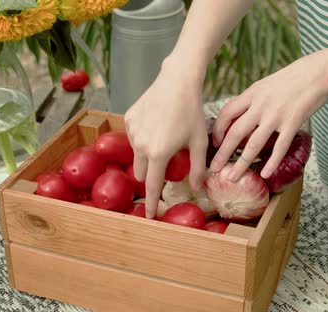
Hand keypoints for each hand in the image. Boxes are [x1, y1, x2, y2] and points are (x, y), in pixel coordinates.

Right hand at [125, 58, 208, 218]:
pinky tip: (157, 126)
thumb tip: (198, 189)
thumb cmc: (192, 112)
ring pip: (137, 155)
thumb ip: (197, 168)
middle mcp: (140, 145)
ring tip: (164, 141)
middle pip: (141, 173)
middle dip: (151, 176)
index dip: (151, 203)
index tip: (149, 216)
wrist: (177, 81)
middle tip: (165, 170)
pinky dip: (143, 139)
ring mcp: (132, 131)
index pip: (152, 186)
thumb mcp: (199, 142)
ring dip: (148, 156)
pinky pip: (134, 137)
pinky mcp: (129, 119)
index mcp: (158, 154)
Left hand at [210, 48, 327, 180]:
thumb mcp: (267, 84)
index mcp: (252, 93)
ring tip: (232, 177)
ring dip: (241, 163)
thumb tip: (241, 113)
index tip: (215, 143)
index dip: (218, 130)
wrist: (320, 72)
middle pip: (235, 132)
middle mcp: (260, 105)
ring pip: (253, 144)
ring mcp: (276, 115)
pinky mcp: (292, 123)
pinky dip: (271, 163)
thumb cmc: (294, 78)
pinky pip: (279, 148)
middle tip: (213, 168)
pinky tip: (265, 174)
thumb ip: (254, 99)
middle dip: (222, 153)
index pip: (226, 113)